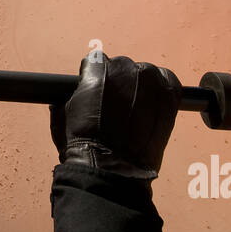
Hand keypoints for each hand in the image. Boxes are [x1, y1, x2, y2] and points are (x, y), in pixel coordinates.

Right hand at [49, 52, 182, 179]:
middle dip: (116, 83)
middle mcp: (124, 70)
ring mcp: (150, 82)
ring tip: (133, 111)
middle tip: (114, 106)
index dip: (93, 77)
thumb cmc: (84, 146)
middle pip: (121, 66)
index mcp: (96, 70)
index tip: (95, 91)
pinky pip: (167, 81)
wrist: (113, 171)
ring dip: (138, 87)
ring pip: (144, 73)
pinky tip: (152, 106)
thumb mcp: (61, 115)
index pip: (96, 60)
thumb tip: (67, 95)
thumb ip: (67, 97)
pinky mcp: (169, 96)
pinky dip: (160, 91)